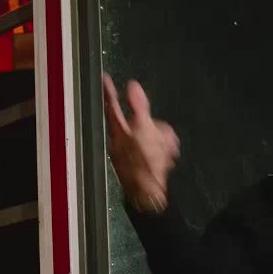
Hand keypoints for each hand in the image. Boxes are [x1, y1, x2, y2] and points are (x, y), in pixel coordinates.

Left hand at [102, 73, 179, 213]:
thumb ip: (138, 107)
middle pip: (138, 122)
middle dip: (154, 127)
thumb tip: (132, 85)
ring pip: (151, 135)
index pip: (112, 106)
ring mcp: (132, 153)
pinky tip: (168, 160)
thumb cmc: (144, 164)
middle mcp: (121, 141)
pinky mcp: (142, 163)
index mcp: (118, 132)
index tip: (104, 78)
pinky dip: (164, 152)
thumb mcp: (142, 131)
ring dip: (163, 140)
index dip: (110, 91)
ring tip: (167, 153)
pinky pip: (157, 150)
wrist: (149, 196)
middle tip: (162, 139)